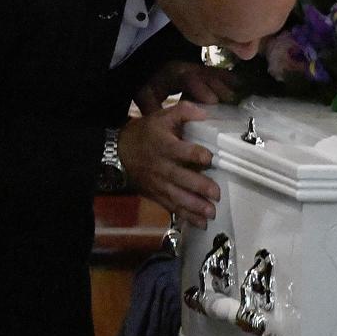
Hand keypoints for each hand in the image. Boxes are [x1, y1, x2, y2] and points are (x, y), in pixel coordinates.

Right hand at [118, 101, 219, 228]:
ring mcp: (159, 183)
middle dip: (198, 187)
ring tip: (211, 213)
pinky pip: (172, 207)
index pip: (180, 151)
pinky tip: (201, 223)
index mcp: (164, 145)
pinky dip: (186, 216)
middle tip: (215, 193)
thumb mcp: (162, 116)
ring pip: (177, 197)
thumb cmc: (147, 132)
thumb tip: (205, 113)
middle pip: (181, 178)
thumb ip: (184, 111)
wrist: (121, 151)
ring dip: (194, 206)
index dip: (195, 154)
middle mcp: (162, 166)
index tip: (209, 157)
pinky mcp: (157, 195)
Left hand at [134, 61, 239, 114]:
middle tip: (231, 100)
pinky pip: (219, 73)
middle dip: (219, 87)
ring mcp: (197, 68)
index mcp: (173, 73)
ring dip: (227, 84)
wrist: (151, 69)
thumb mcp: (145, 96)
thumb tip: (159, 124)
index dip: (201, 88)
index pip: (188, 78)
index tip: (212, 101)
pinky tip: (242, 85)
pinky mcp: (204, 72)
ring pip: (214, 74)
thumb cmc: (150, 84)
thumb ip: (152, 109)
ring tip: (239, 96)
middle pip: (206, 75)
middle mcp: (188, 68)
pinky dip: (230, 79)